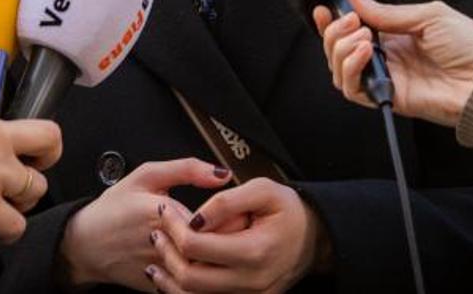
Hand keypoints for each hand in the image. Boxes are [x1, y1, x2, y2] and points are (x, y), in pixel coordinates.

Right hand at [58, 158, 232, 289]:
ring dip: (219, 257)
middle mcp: (163, 245)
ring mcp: (161, 271)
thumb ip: (186, 169)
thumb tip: (221, 173)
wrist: (84, 244)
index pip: (213, 219)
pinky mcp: (159, 289)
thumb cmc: (114, 208)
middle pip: (214, 247)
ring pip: (206, 270)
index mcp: (162, 213)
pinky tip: (202, 260)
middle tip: (236, 225)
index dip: (231, 214)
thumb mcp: (146, 175)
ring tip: (223, 243)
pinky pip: (191, 286)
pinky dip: (203, 275)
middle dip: (230, 236)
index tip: (237, 208)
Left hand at [146, 178, 330, 292]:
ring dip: (171, 277)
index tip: (164, 210)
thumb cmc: (288, 209)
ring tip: (157, 254)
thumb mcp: (263, 189)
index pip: (198, 246)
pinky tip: (172, 274)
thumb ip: (227, 201)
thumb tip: (195, 218)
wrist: (315, 237)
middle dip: (168, 253)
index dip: (174, 227)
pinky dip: (185, 290)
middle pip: (191, 278)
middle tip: (156, 231)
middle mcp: (251, 281)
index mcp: (254, 251)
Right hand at [313, 0, 472, 126]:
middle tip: (353, 21)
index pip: (351, 30)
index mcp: (392, 36)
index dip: (331, 21)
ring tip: (363, 37)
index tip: (324, 9)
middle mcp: (384, 57)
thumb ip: (386, 11)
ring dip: (340, 49)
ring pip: (338, 69)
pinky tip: (366, 52)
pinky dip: (351, 69)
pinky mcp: (388, 97)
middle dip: (335, 32)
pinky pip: (352, 89)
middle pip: (337, 49)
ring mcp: (385, 78)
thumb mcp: (427, 15)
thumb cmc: (471, 45)